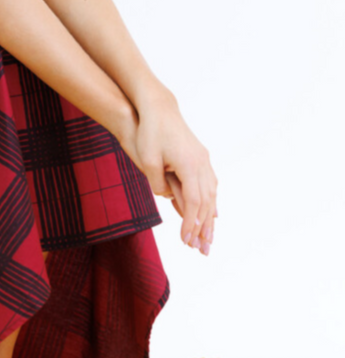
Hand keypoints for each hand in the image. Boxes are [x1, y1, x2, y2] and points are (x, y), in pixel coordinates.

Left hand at [117, 95, 217, 255]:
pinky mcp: (200, 156)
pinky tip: (211, 213)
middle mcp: (201, 163)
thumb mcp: (147, 159)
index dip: (191, 223)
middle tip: (202, 250)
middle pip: (206, 202)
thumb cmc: (150, 131)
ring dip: (210, 217)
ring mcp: (203, 159)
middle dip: (204, 227)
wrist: (159, 106)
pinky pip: (210, 184)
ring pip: (211, 194)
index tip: (186, 241)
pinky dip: (210, 201)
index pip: (194, 202)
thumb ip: (157, 182)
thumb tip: (168, 197)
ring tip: (208, 237)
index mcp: (189, 165)